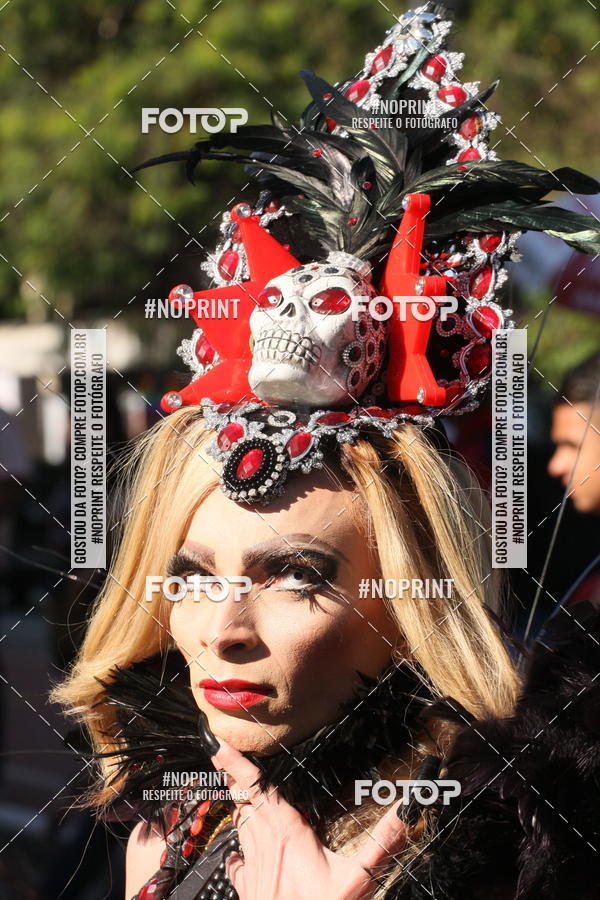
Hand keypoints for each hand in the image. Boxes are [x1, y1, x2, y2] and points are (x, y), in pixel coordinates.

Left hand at [212, 737, 406, 899]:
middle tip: (222, 757)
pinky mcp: (249, 889)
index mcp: (286, 831)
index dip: (234, 762)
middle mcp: (264, 844)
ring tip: (234, 790)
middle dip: (233, 778)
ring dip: (237, 806)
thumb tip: (405, 810)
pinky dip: (236, 847)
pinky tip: (237, 849)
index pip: (256, 786)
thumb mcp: (358, 878)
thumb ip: (382, 842)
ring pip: (239, 825)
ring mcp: (253, 867)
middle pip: (243, 801)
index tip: (217, 744)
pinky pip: (236, 860)